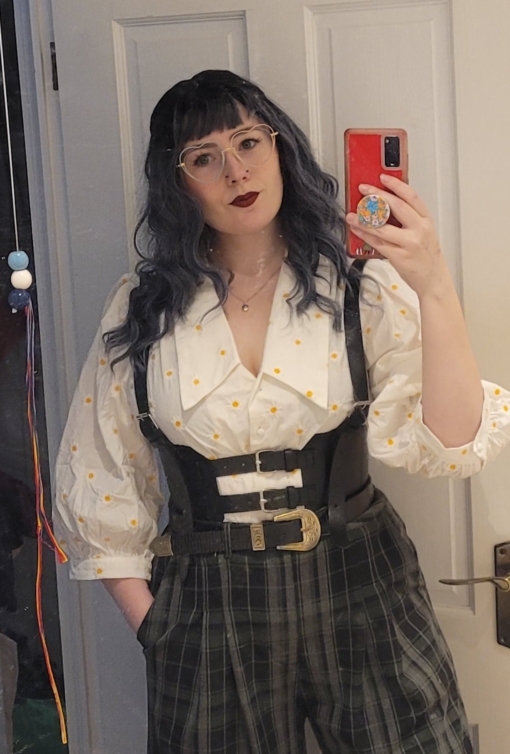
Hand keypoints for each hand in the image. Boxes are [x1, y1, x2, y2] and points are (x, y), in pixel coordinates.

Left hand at [345, 174, 449, 299]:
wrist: (433, 279)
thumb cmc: (426, 256)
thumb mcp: (423, 232)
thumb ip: (408, 219)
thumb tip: (385, 205)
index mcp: (426, 220)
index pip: (411, 196)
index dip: (396, 184)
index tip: (383, 177)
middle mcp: (419, 229)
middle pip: (396, 206)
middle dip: (377, 195)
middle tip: (364, 190)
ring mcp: (409, 243)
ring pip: (383, 226)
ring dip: (364, 218)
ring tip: (352, 214)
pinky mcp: (399, 256)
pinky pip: (377, 242)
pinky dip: (364, 235)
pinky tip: (356, 230)